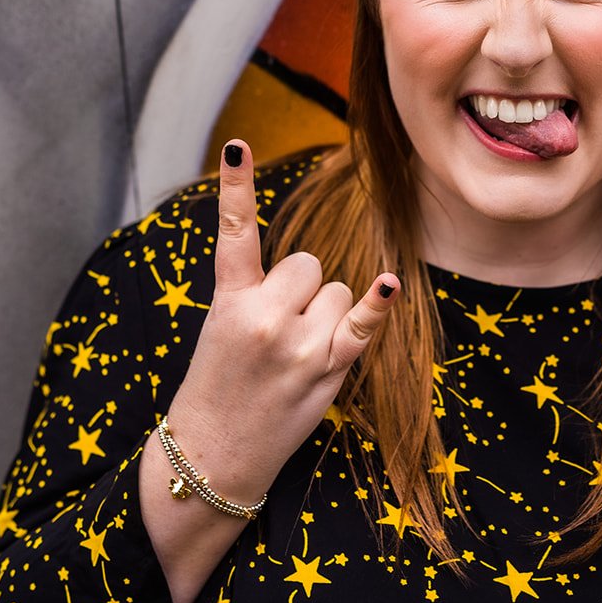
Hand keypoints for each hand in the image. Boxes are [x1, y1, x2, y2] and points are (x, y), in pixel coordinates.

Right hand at [162, 140, 397, 500]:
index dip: (235, 188)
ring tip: (297, 355)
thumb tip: (314, 273)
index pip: (234, 233)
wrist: (212, 456)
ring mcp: (297, 343)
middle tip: (278, 333)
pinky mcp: (326, 368)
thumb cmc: (220, 387)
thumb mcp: (220, 330)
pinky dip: (376, 305)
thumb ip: (257, 294)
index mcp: (228, 302)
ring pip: (339, 290)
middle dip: (303, 289)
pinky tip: (388, 283)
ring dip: (329, 314)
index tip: (236, 145)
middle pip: (309, 263)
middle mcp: (263, 317)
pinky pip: (360, 324)